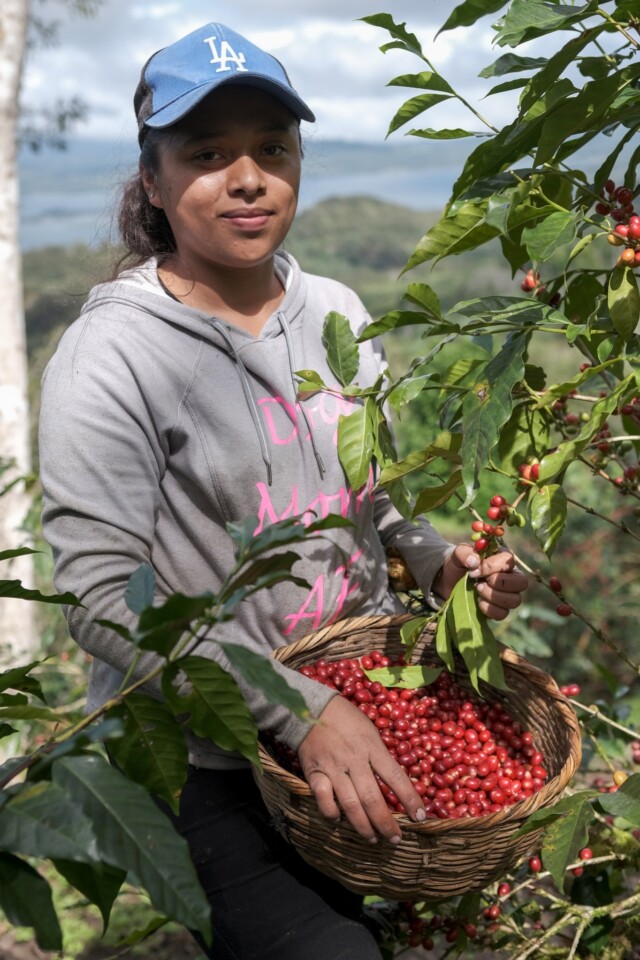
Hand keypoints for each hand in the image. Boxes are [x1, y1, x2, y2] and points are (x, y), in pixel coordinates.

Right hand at [297, 695, 425, 843]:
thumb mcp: (370, 731)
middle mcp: (354, 759)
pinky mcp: (314, 773)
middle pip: (373, 798)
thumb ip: (379, 755)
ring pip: (350, 805)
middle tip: (395, 838)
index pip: (396, 777)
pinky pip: (324, 800)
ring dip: (363, 827)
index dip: (410, 799)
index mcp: (372, 746)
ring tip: (372, 838)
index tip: (420, 817)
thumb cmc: (347, 718)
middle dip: (386, 823)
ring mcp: (333, 768)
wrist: (311, 708)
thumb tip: (394, 783)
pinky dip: (332, 814)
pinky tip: (339, 820)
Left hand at [434, 544, 528, 619]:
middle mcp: (510, 576)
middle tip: (480, 583)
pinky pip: (503, 613)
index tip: (474, 571)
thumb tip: (474, 562)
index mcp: (502, 559)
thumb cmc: (459, 564)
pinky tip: (478, 601)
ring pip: (515, 600)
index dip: (492, 567)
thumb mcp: (457, 554)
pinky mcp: (499, 609)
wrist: (449, 582)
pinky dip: (489, 609)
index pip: (508, 561)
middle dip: (499, 584)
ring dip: (493, 596)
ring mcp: (507, 594)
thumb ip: (464, 553)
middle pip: (522, 582)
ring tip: (478, 590)